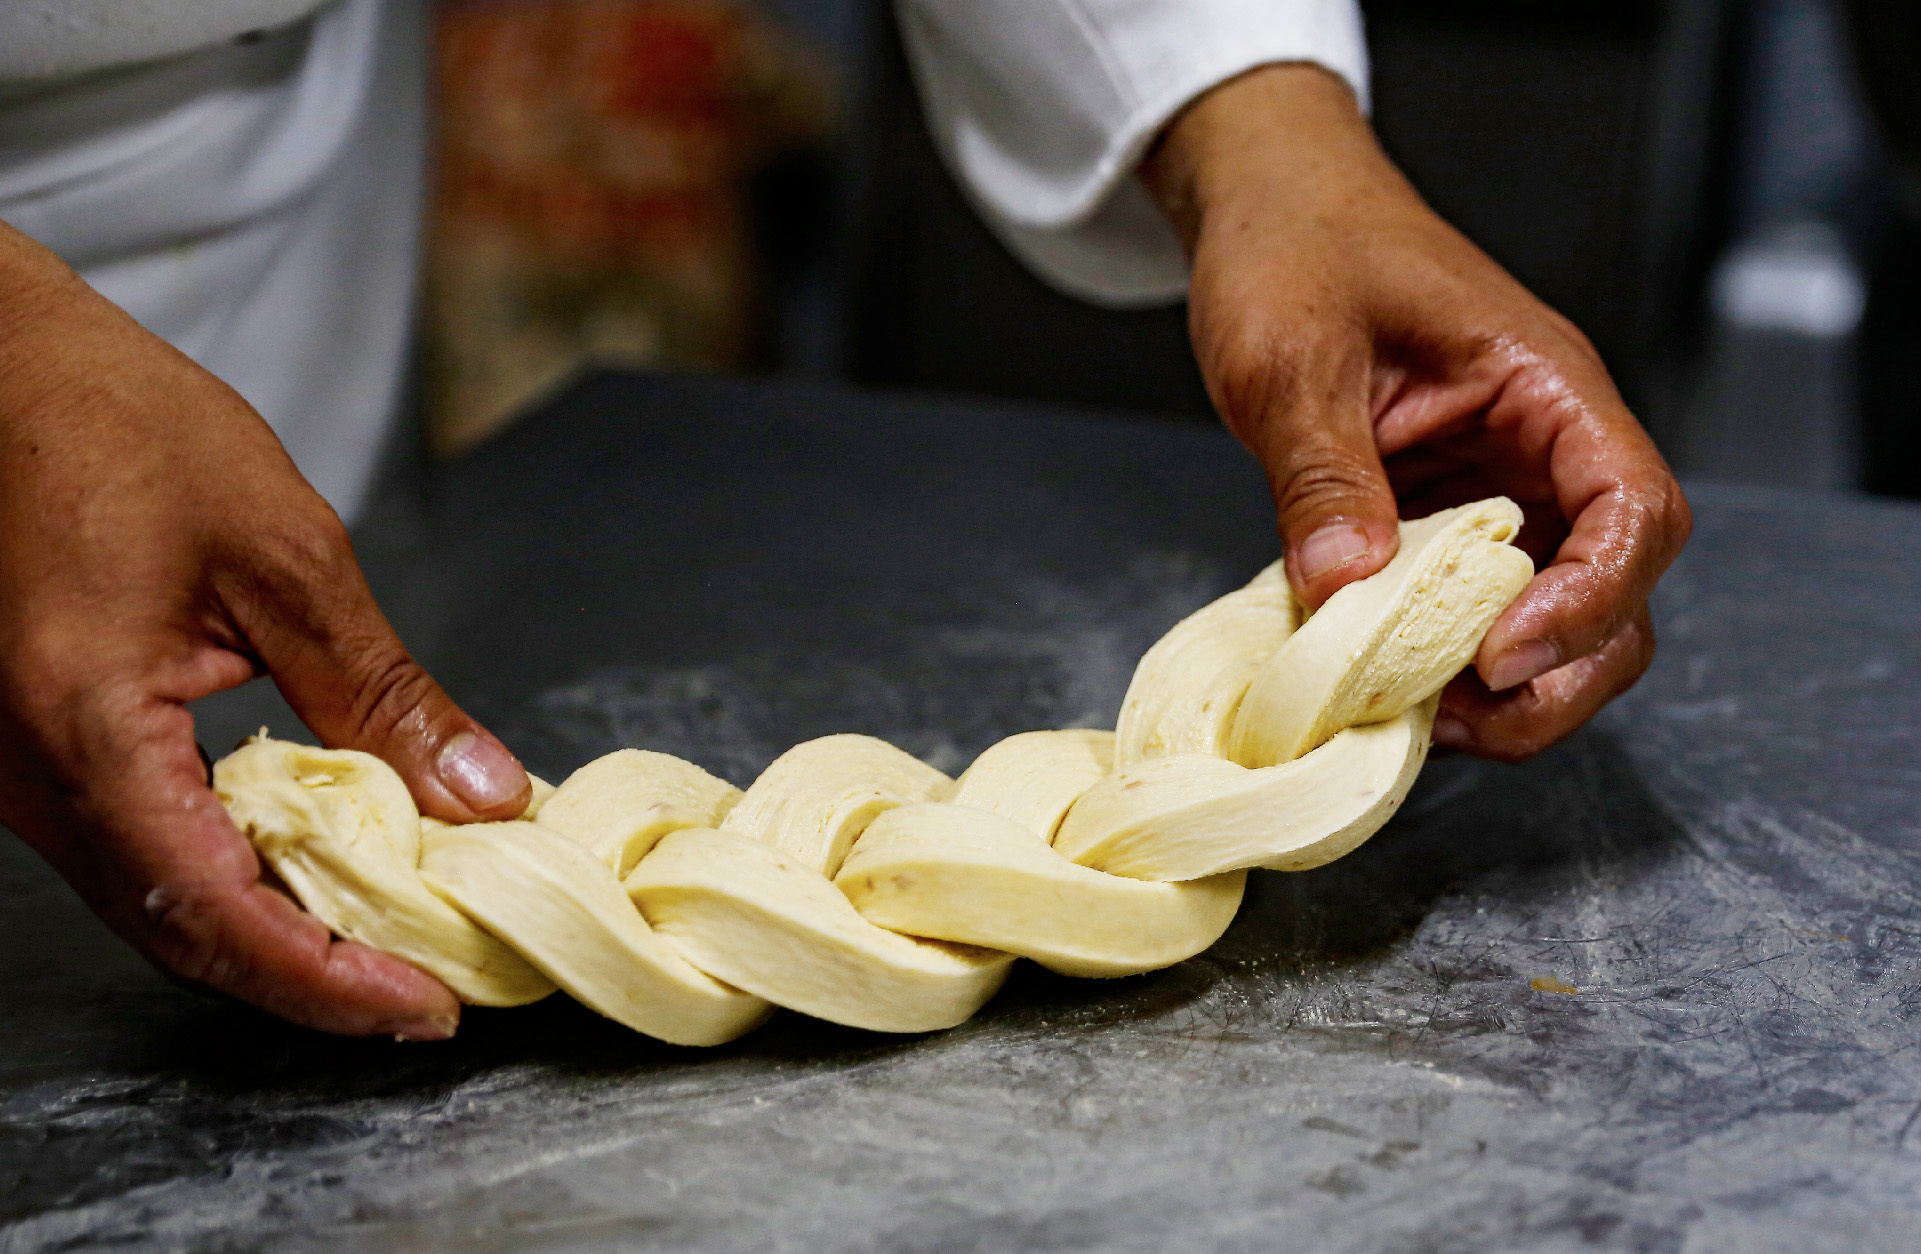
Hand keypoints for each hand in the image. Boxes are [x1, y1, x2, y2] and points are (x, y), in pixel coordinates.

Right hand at [0, 222, 530, 1036]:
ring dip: (277, 934)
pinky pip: (138, 847)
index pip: (214, 912)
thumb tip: (481, 796)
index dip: (328, 979)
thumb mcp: (281, 552)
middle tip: (429, 991)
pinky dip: (234, 876)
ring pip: (157, 901)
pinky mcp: (34, 748)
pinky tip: (316, 866)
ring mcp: (19, 772)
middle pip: (182, 932)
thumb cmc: (114, 424)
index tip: (426, 1007)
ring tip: (395, 941)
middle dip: (312, 977)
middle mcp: (29, 776)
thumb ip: (380, 691)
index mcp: (82, 726)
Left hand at [1141, 64, 1690, 760]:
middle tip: (1467, 719)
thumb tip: (1348, 586)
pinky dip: (1448, 663)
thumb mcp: (1291, 360)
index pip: (1633, 506)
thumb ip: (1322, 475)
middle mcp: (1544, 444)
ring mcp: (1504, 487)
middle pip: (1623, 586)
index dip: (1590, 599)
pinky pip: (1480, 608)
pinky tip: (1388, 685)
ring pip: (1562, 614)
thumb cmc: (1295, 251)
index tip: (1504, 654)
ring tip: (1422, 717)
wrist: (1269, 211)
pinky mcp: (1451, 519)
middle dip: (1563, 670)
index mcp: (1542, 385)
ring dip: (1511, 686)